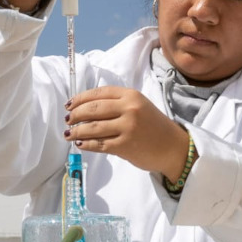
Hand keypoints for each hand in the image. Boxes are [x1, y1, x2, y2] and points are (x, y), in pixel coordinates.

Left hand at [65, 87, 189, 180]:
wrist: (173, 147)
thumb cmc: (154, 127)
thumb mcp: (139, 106)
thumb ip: (117, 104)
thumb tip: (85, 108)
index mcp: (131, 95)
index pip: (98, 93)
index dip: (80, 99)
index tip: (69, 105)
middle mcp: (129, 108)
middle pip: (93, 109)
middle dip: (75, 115)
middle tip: (67, 120)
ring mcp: (127, 127)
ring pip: (93, 127)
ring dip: (77, 131)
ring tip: (69, 134)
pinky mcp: (125, 146)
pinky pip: (99, 144)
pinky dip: (86, 144)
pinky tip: (80, 144)